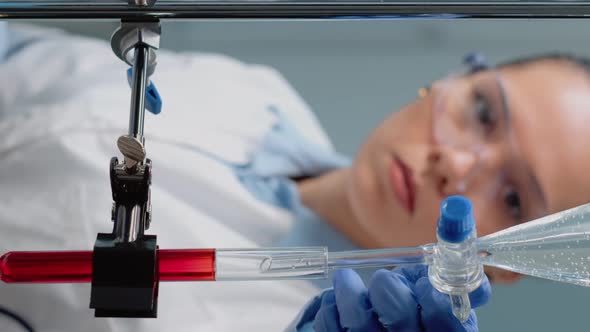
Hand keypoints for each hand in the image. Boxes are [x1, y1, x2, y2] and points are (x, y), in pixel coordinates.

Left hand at [313, 264, 490, 331]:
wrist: (381, 328)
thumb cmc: (411, 307)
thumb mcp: (433, 292)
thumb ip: (446, 275)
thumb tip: (465, 246)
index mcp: (442, 330)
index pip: (447, 320)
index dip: (436, 300)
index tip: (426, 282)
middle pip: (400, 320)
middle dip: (389, 290)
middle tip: (383, 275)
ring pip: (361, 324)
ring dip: (350, 293)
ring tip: (345, 278)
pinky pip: (332, 328)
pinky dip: (331, 308)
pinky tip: (334, 298)